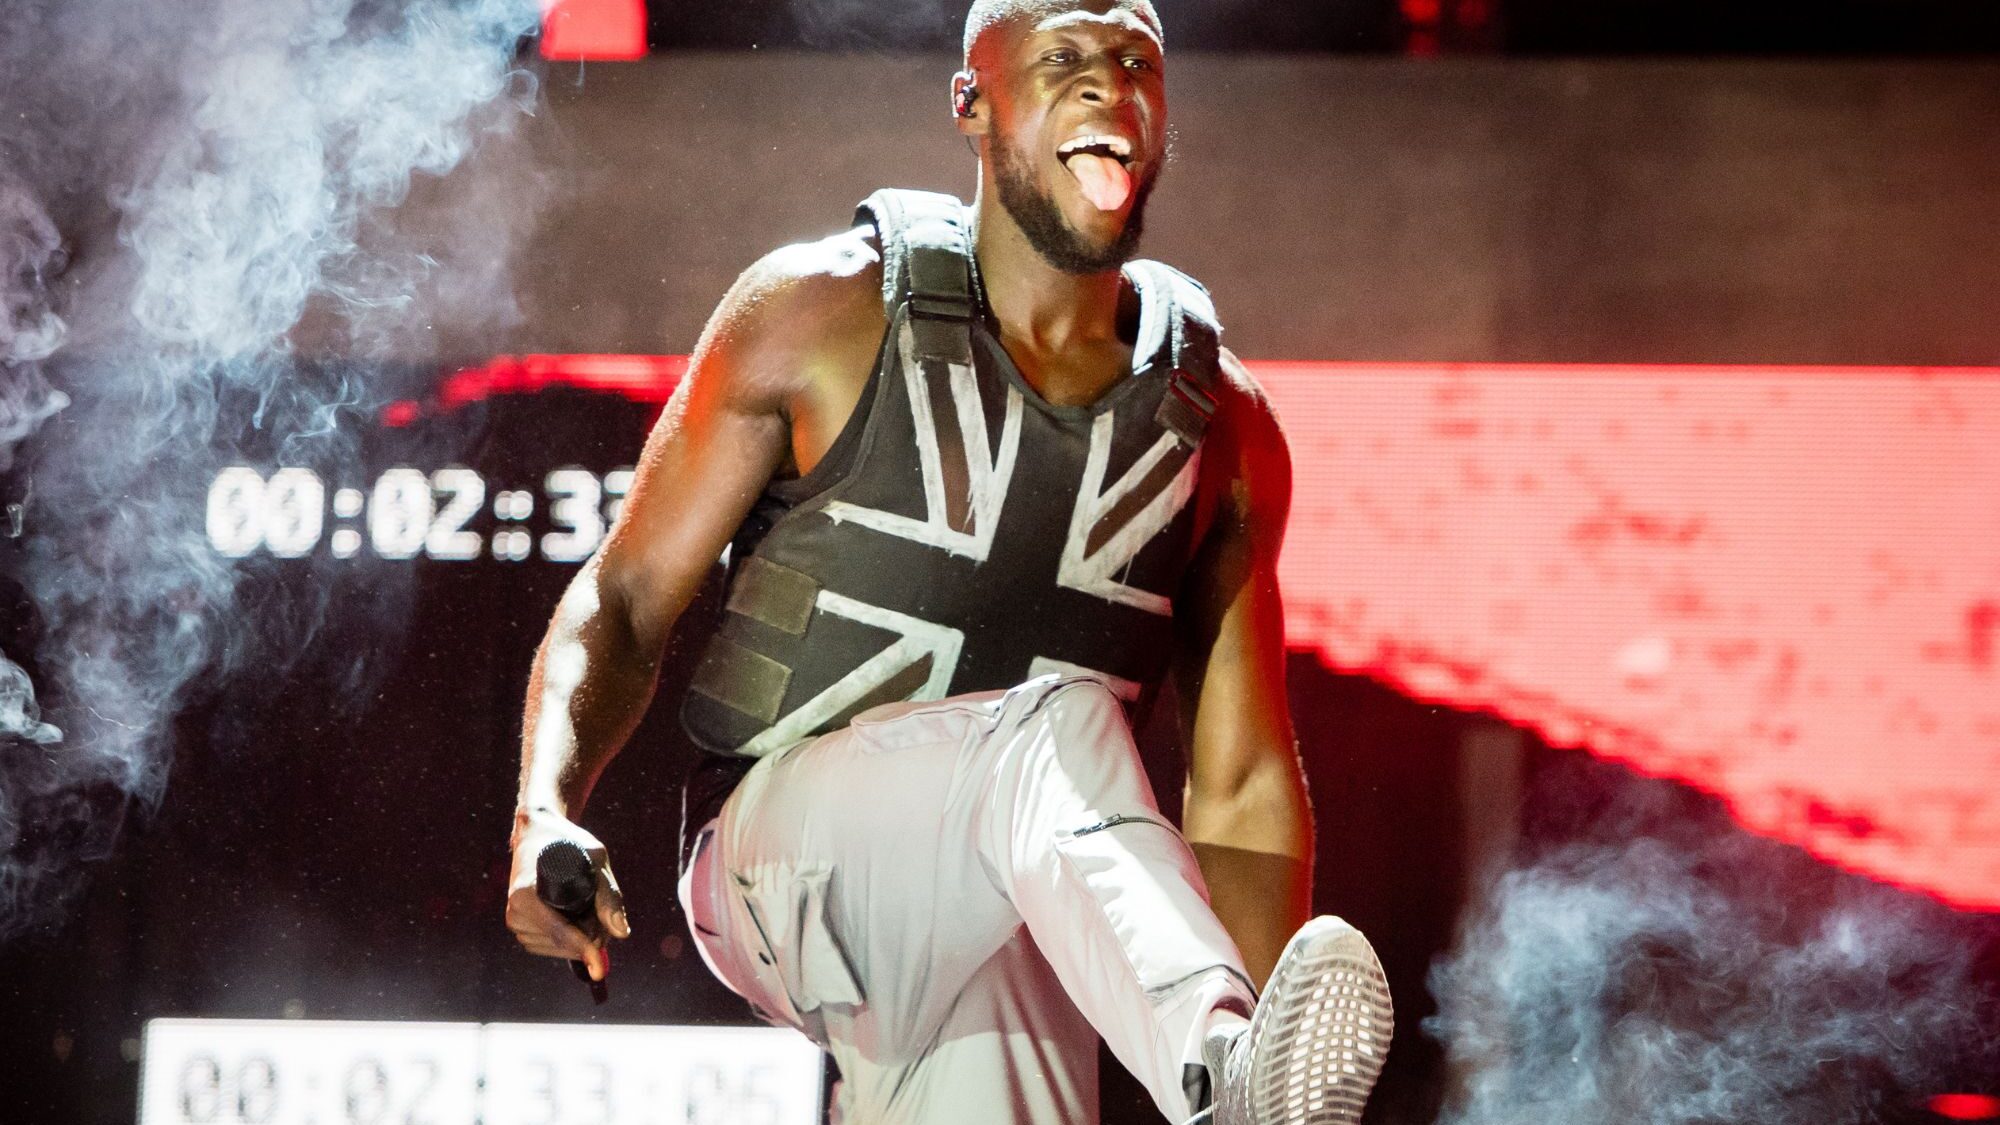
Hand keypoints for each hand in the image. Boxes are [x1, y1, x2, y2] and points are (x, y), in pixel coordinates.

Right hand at [506, 807, 631, 980]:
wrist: (537, 833)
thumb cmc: (568, 841)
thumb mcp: (595, 859)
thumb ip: (609, 895)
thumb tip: (621, 933)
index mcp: (526, 894)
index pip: (559, 932)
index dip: (583, 948)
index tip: (600, 967)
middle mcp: (516, 911)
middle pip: (561, 944)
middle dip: (590, 938)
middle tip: (605, 914)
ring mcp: (515, 921)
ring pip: (557, 949)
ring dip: (580, 940)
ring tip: (589, 908)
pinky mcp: (520, 926)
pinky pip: (549, 947)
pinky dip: (568, 940)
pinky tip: (576, 917)